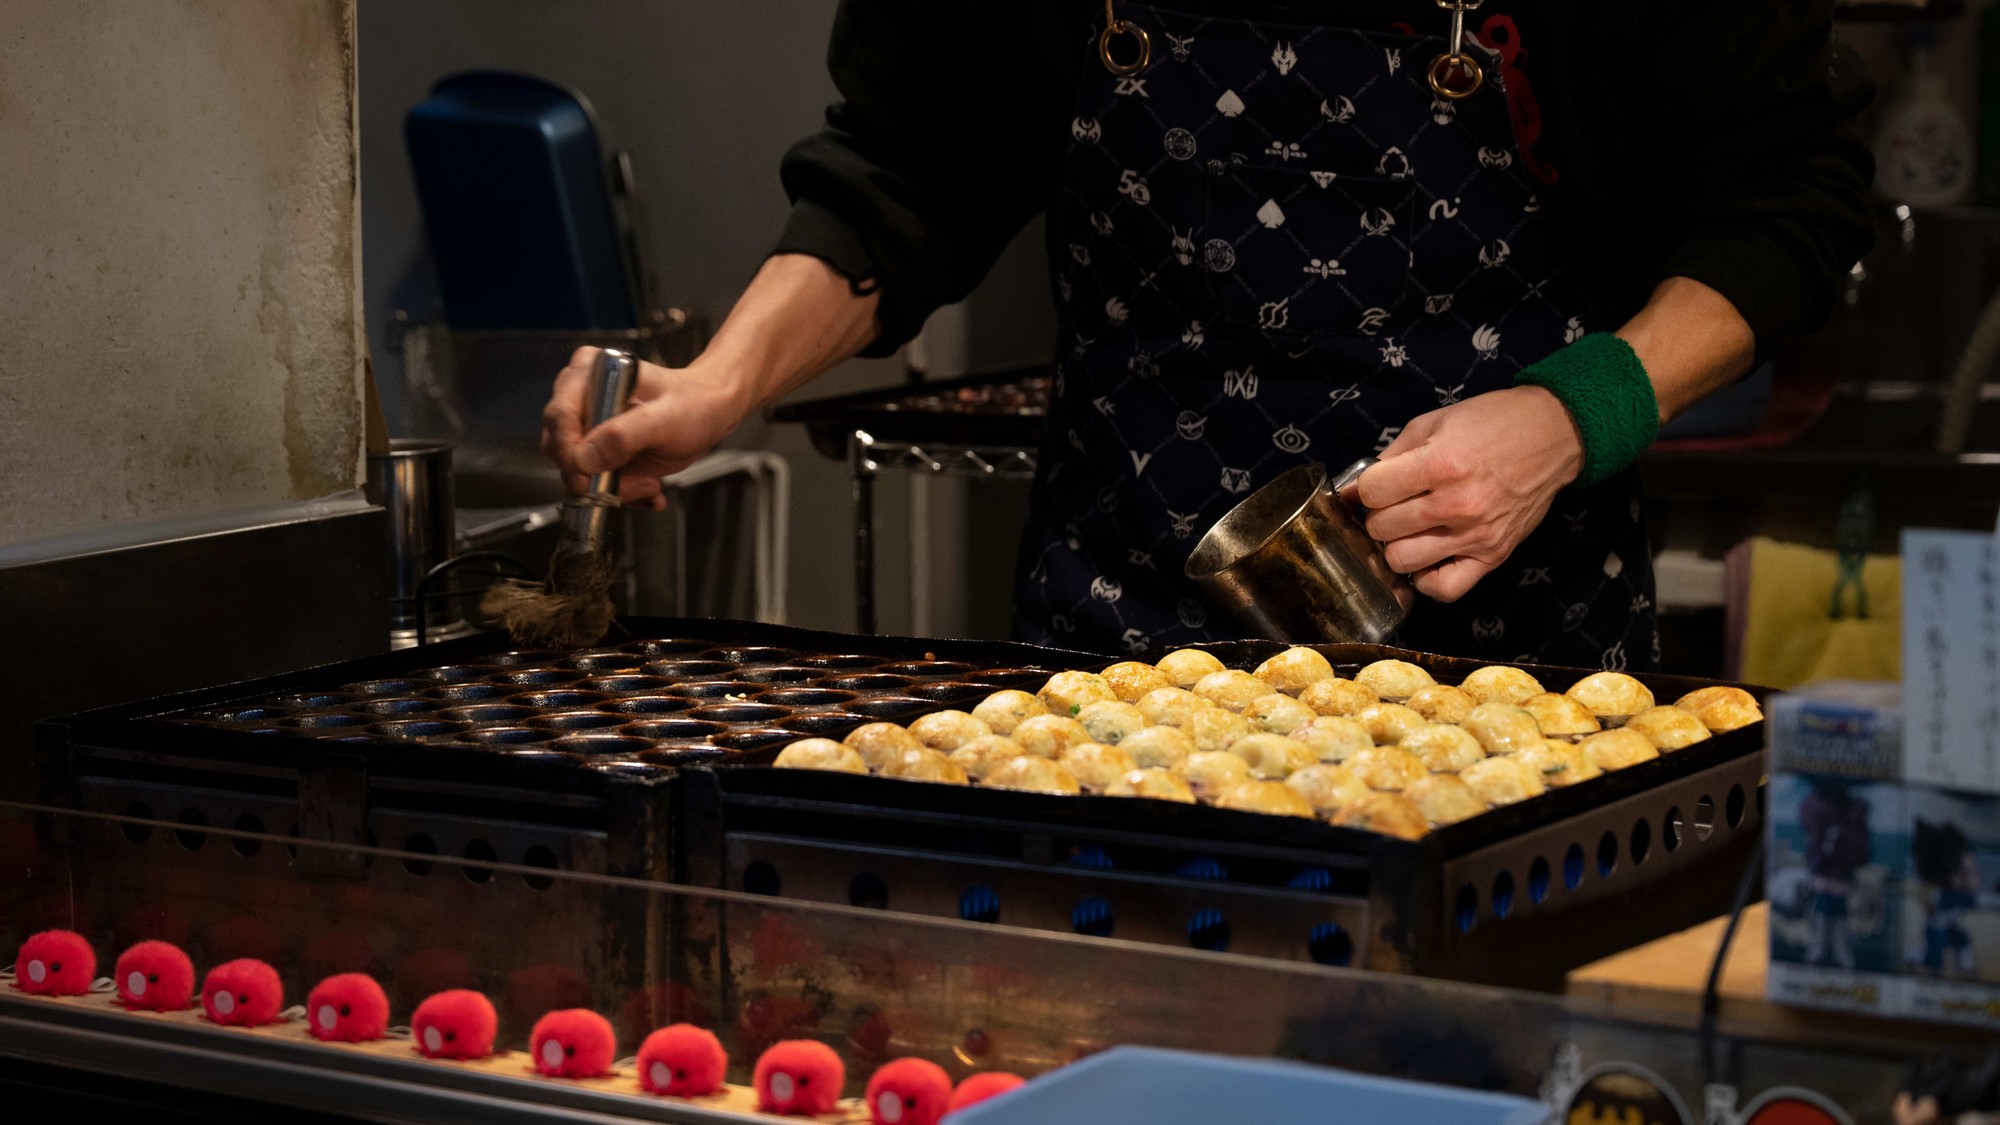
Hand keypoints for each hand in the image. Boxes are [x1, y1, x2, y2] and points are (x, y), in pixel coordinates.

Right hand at [540, 346, 752, 508]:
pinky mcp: (600, 451)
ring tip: (648, 484)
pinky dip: (620, 494)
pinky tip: (647, 489)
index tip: (585, 480)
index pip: (559, 416)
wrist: (712, 411)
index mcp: (589, 374)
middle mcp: (581, 398)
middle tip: (636, 484)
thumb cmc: (693, 402)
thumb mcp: (664, 419)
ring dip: (612, 489)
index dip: (567, 453)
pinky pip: (594, 481)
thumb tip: (584, 458)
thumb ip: (624, 436)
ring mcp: (589, 427)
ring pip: (577, 471)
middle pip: (561, 448)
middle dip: (595, 476)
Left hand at [1355, 386, 1583, 601]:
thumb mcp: (1436, 422)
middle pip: (1382, 528)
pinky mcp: (1493, 556)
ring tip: (1410, 528)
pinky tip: (1428, 556)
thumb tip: (1358, 488)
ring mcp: (1475, 535)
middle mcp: (1457, 504)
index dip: (1367, 487)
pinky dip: (1427, 578)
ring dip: (1397, 544)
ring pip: (1401, 561)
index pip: (1373, 493)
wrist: (1553, 435)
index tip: (1379, 483)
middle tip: (1396, 503)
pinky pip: (1444, 589)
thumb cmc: (1493, 423)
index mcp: (1441, 464)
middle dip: (1380, 514)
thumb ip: (1393, 454)